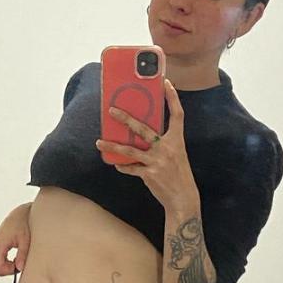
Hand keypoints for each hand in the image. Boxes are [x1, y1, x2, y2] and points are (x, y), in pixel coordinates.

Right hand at [0, 203, 31, 275]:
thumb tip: (20, 268)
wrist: (21, 213)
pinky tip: (15, 257)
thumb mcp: (25, 240)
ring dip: (8, 265)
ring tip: (20, 258)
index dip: (9, 272)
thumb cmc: (23, 223)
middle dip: (9, 269)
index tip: (20, 267)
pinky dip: (7, 261)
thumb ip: (22, 255)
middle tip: (22, 263)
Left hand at [96, 79, 196, 210]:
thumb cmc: (179, 175)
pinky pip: (131, 168)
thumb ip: (163, 143)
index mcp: (177, 140)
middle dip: (125, 119)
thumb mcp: (176, 154)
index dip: (173, 98)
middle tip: (112, 111)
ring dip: (112, 146)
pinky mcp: (149, 174)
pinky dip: (123, 167)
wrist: (183, 198)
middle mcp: (167, 148)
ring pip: (130, 150)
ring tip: (99, 143)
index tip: (166, 84)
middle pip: (143, 129)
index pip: (177, 115)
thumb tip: (143, 135)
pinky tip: (116, 164)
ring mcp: (157, 161)